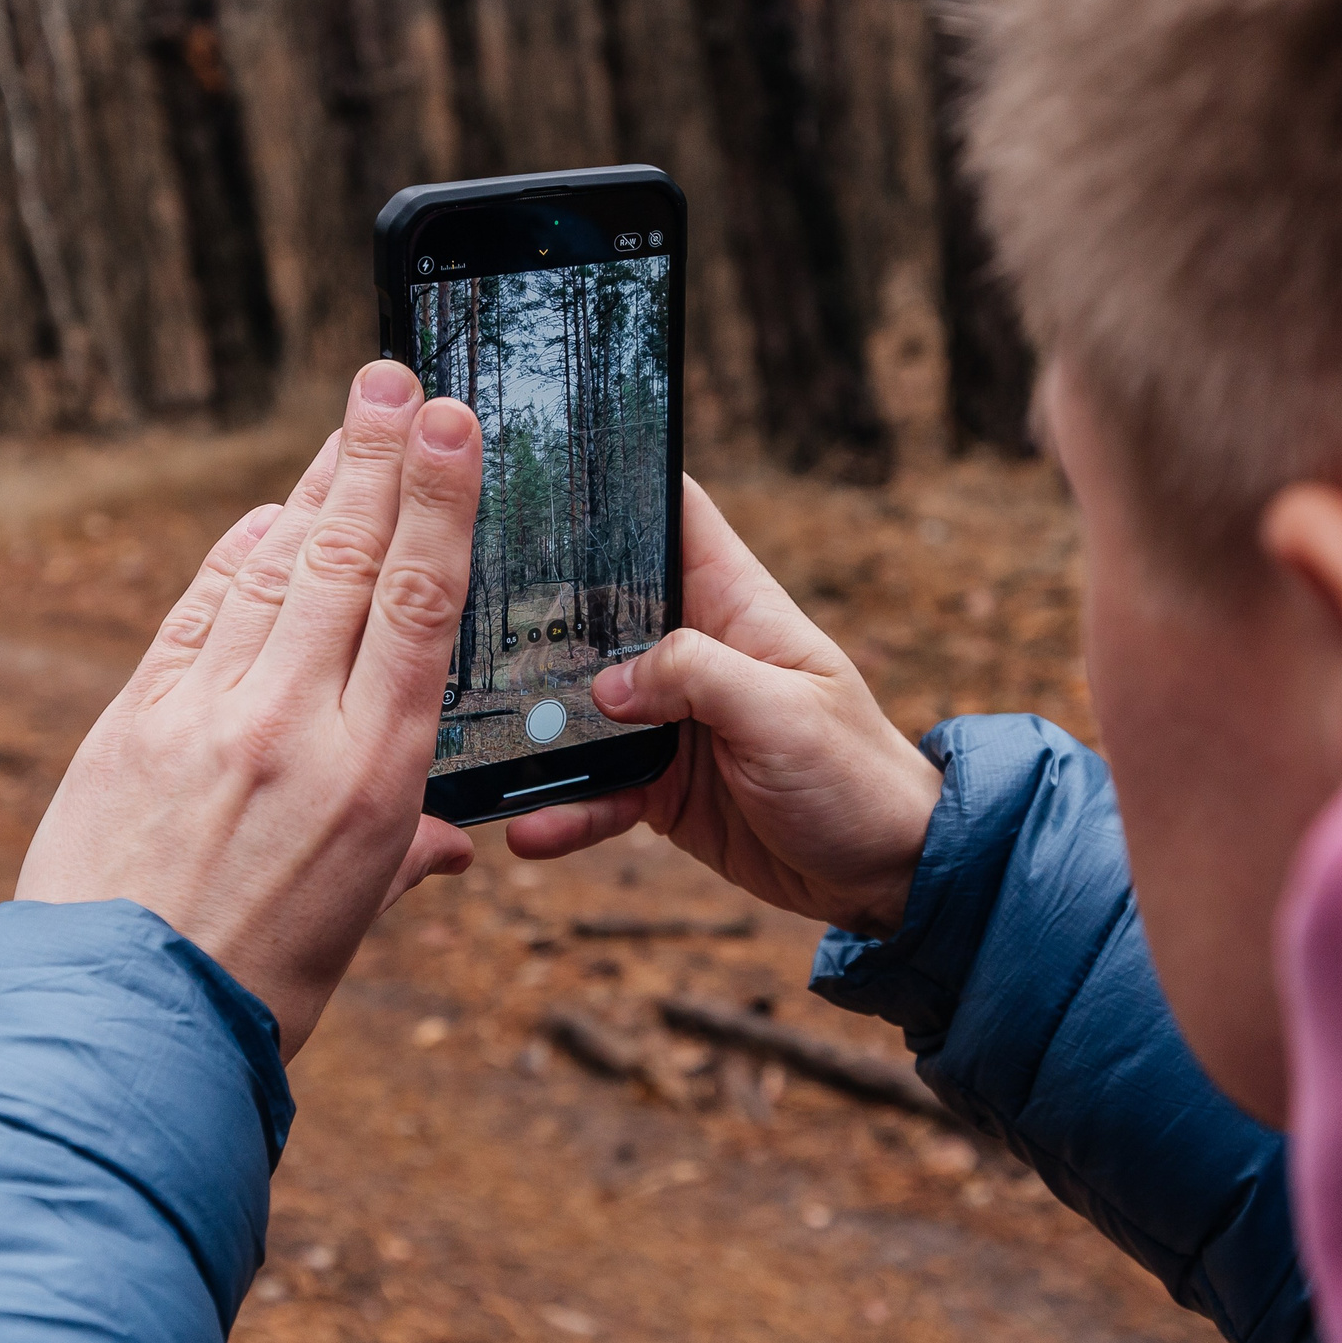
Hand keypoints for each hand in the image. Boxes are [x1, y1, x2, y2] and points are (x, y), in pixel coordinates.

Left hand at [18, 363, 482, 1058]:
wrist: (112, 1030)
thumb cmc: (252, 992)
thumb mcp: (350, 928)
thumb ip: (399, 860)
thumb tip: (444, 844)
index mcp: (373, 778)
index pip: (418, 606)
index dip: (438, 502)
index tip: (449, 424)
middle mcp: (294, 727)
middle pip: (345, 561)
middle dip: (373, 459)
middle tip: (391, 378)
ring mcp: (207, 714)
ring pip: (273, 572)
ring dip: (313, 490)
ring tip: (347, 423)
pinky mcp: (132, 719)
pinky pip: (196, 614)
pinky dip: (234, 560)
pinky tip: (264, 520)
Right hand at [505, 477, 943, 938]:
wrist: (885, 873)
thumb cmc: (856, 774)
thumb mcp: (782, 711)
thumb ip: (696, 676)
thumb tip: (606, 683)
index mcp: (733, 605)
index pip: (674, 515)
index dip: (619, 484)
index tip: (541, 469)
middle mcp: (693, 653)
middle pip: (599, 610)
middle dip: (536, 612)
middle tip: (456, 615)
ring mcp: (670, 720)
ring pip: (582, 707)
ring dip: (535, 725)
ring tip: (477, 740)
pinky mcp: (660, 785)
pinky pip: (596, 790)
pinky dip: (564, 809)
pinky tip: (528, 829)